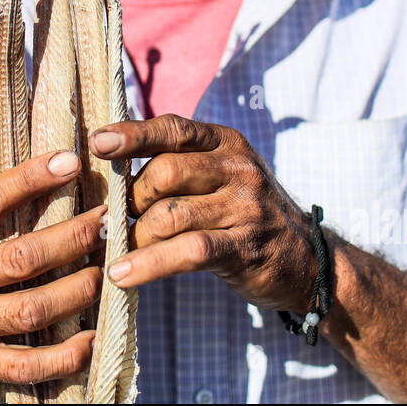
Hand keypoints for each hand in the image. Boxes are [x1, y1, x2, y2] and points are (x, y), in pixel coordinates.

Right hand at [0, 150, 104, 402]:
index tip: (69, 160)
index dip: (31, 178)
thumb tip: (12, 192)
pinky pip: (21, 364)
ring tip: (107, 272)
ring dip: (78, 289)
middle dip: (74, 236)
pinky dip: (61, 356)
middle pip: (22, 255)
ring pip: (31, 307)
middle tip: (109, 220)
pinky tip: (88, 340)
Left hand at [91, 114, 315, 312]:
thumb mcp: (222, 175)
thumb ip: (180, 163)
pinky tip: (122, 276)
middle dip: (131, 198)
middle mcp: (238, 169)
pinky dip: (147, 265)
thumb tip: (111, 161)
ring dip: (134, 237)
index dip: (133, 134)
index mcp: (227, 143)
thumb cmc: (245, 213)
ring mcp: (244, 209)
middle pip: (165, 173)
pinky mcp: (244, 249)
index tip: (97, 142)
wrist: (309, 259)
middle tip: (115, 219)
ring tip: (115, 251)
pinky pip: (186, 253)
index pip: (174, 128)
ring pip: (170, 216)